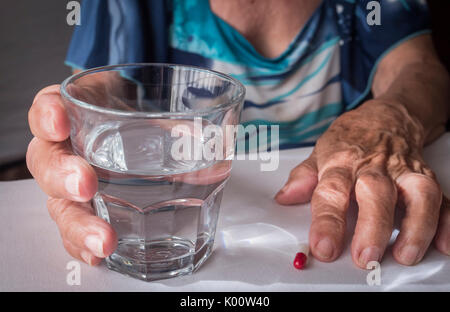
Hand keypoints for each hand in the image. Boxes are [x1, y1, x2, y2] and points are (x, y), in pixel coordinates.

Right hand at [27, 83, 233, 264]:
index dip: (48, 115)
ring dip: (79, 224)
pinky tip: (98, 255)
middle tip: (86, 185)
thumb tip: (213, 138)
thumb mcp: (155, 113)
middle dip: (63, 175)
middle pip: (47, 162)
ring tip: (103, 239)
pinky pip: (73, 231)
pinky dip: (83, 245)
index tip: (60, 122)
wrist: (139, 133)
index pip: (48, 107)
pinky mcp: (85, 211)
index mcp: (78, 114)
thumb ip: (179, 125)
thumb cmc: (140, 122)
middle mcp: (67, 150)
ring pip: (59, 204)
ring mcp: (72, 184)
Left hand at [275, 99, 448, 267]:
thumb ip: (303, 177)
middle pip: (376, 194)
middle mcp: (374, 167)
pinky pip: (443, 198)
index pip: (331, 191)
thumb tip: (284, 198)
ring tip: (405, 254)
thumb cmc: (351, 137)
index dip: (327, 221)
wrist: (387, 116)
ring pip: (417, 194)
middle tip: (365, 256)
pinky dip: (447, 222)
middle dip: (373, 226)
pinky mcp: (425, 177)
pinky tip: (445, 244)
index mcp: (342, 162)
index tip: (323, 246)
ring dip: (415, 226)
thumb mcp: (320, 151)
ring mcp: (403, 171)